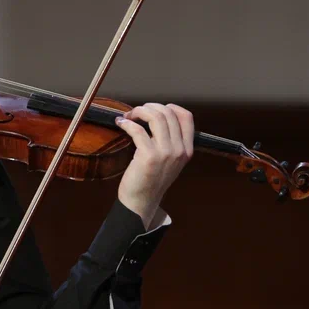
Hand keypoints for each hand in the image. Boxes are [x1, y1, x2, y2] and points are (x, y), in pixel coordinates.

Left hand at [113, 102, 194, 227]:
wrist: (142, 200)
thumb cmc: (152, 179)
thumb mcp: (170, 161)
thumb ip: (171, 142)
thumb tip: (157, 117)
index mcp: (187, 150)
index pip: (187, 117)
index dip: (170, 107)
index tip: (156, 108)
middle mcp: (179, 150)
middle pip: (168, 113)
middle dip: (149, 107)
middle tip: (136, 112)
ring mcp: (165, 153)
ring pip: (156, 117)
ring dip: (139, 111)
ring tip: (129, 115)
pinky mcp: (148, 156)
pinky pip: (138, 130)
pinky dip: (127, 123)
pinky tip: (121, 123)